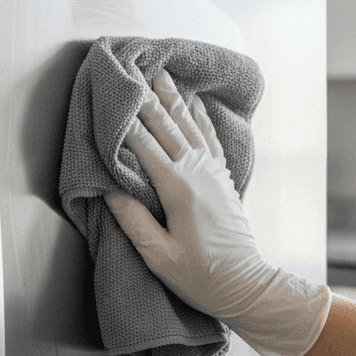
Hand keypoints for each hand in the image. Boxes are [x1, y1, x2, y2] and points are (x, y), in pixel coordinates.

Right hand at [105, 69, 330, 355]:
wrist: (247, 285)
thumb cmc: (201, 276)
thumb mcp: (159, 256)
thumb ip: (133, 220)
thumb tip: (108, 189)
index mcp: (178, 189)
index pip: (144, 146)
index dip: (126, 120)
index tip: (111, 96)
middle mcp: (198, 172)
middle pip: (167, 127)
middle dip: (148, 98)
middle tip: (133, 69)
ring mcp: (214, 173)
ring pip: (190, 125)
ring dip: (174, 98)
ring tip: (161, 74)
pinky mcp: (223, 178)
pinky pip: (209, 137)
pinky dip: (200, 116)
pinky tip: (194, 102)